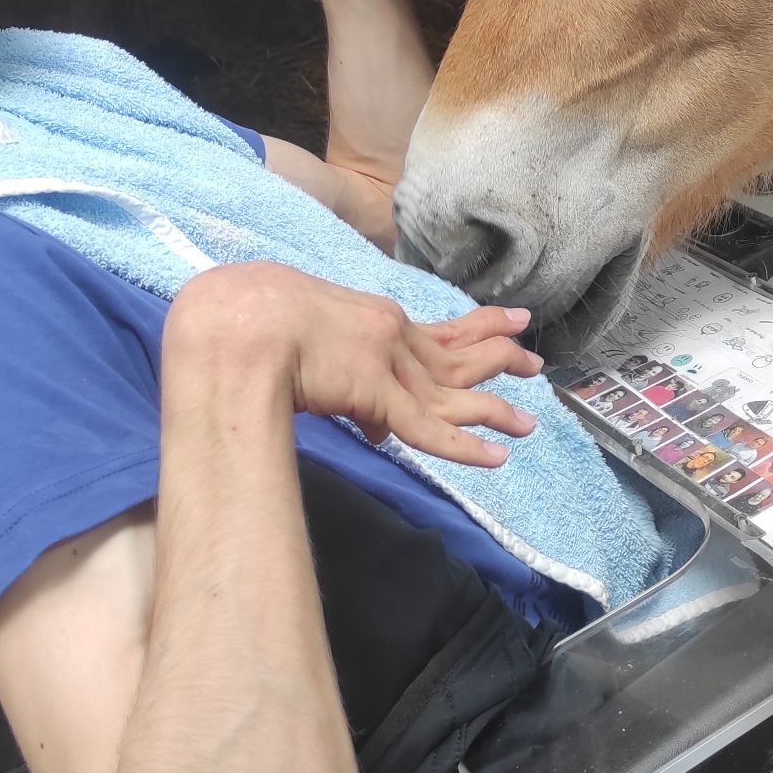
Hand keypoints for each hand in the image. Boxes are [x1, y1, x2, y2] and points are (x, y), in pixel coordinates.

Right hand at [163, 261, 539, 466]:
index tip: (510, 321)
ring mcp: (388, 361)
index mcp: (373, 316)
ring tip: (529, 422)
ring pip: (454, 391)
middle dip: (500, 357)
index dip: (477, 326)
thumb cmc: (249, 318)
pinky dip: (464, 444)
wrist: (237, 320)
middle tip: (535, 363)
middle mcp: (391, 334)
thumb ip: (342, 373)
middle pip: (458, 353)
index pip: (436, 328)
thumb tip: (370, 424)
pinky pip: (429, 428)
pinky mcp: (377, 392)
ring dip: (495, 407)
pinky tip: (495, 456)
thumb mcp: (305, 334)